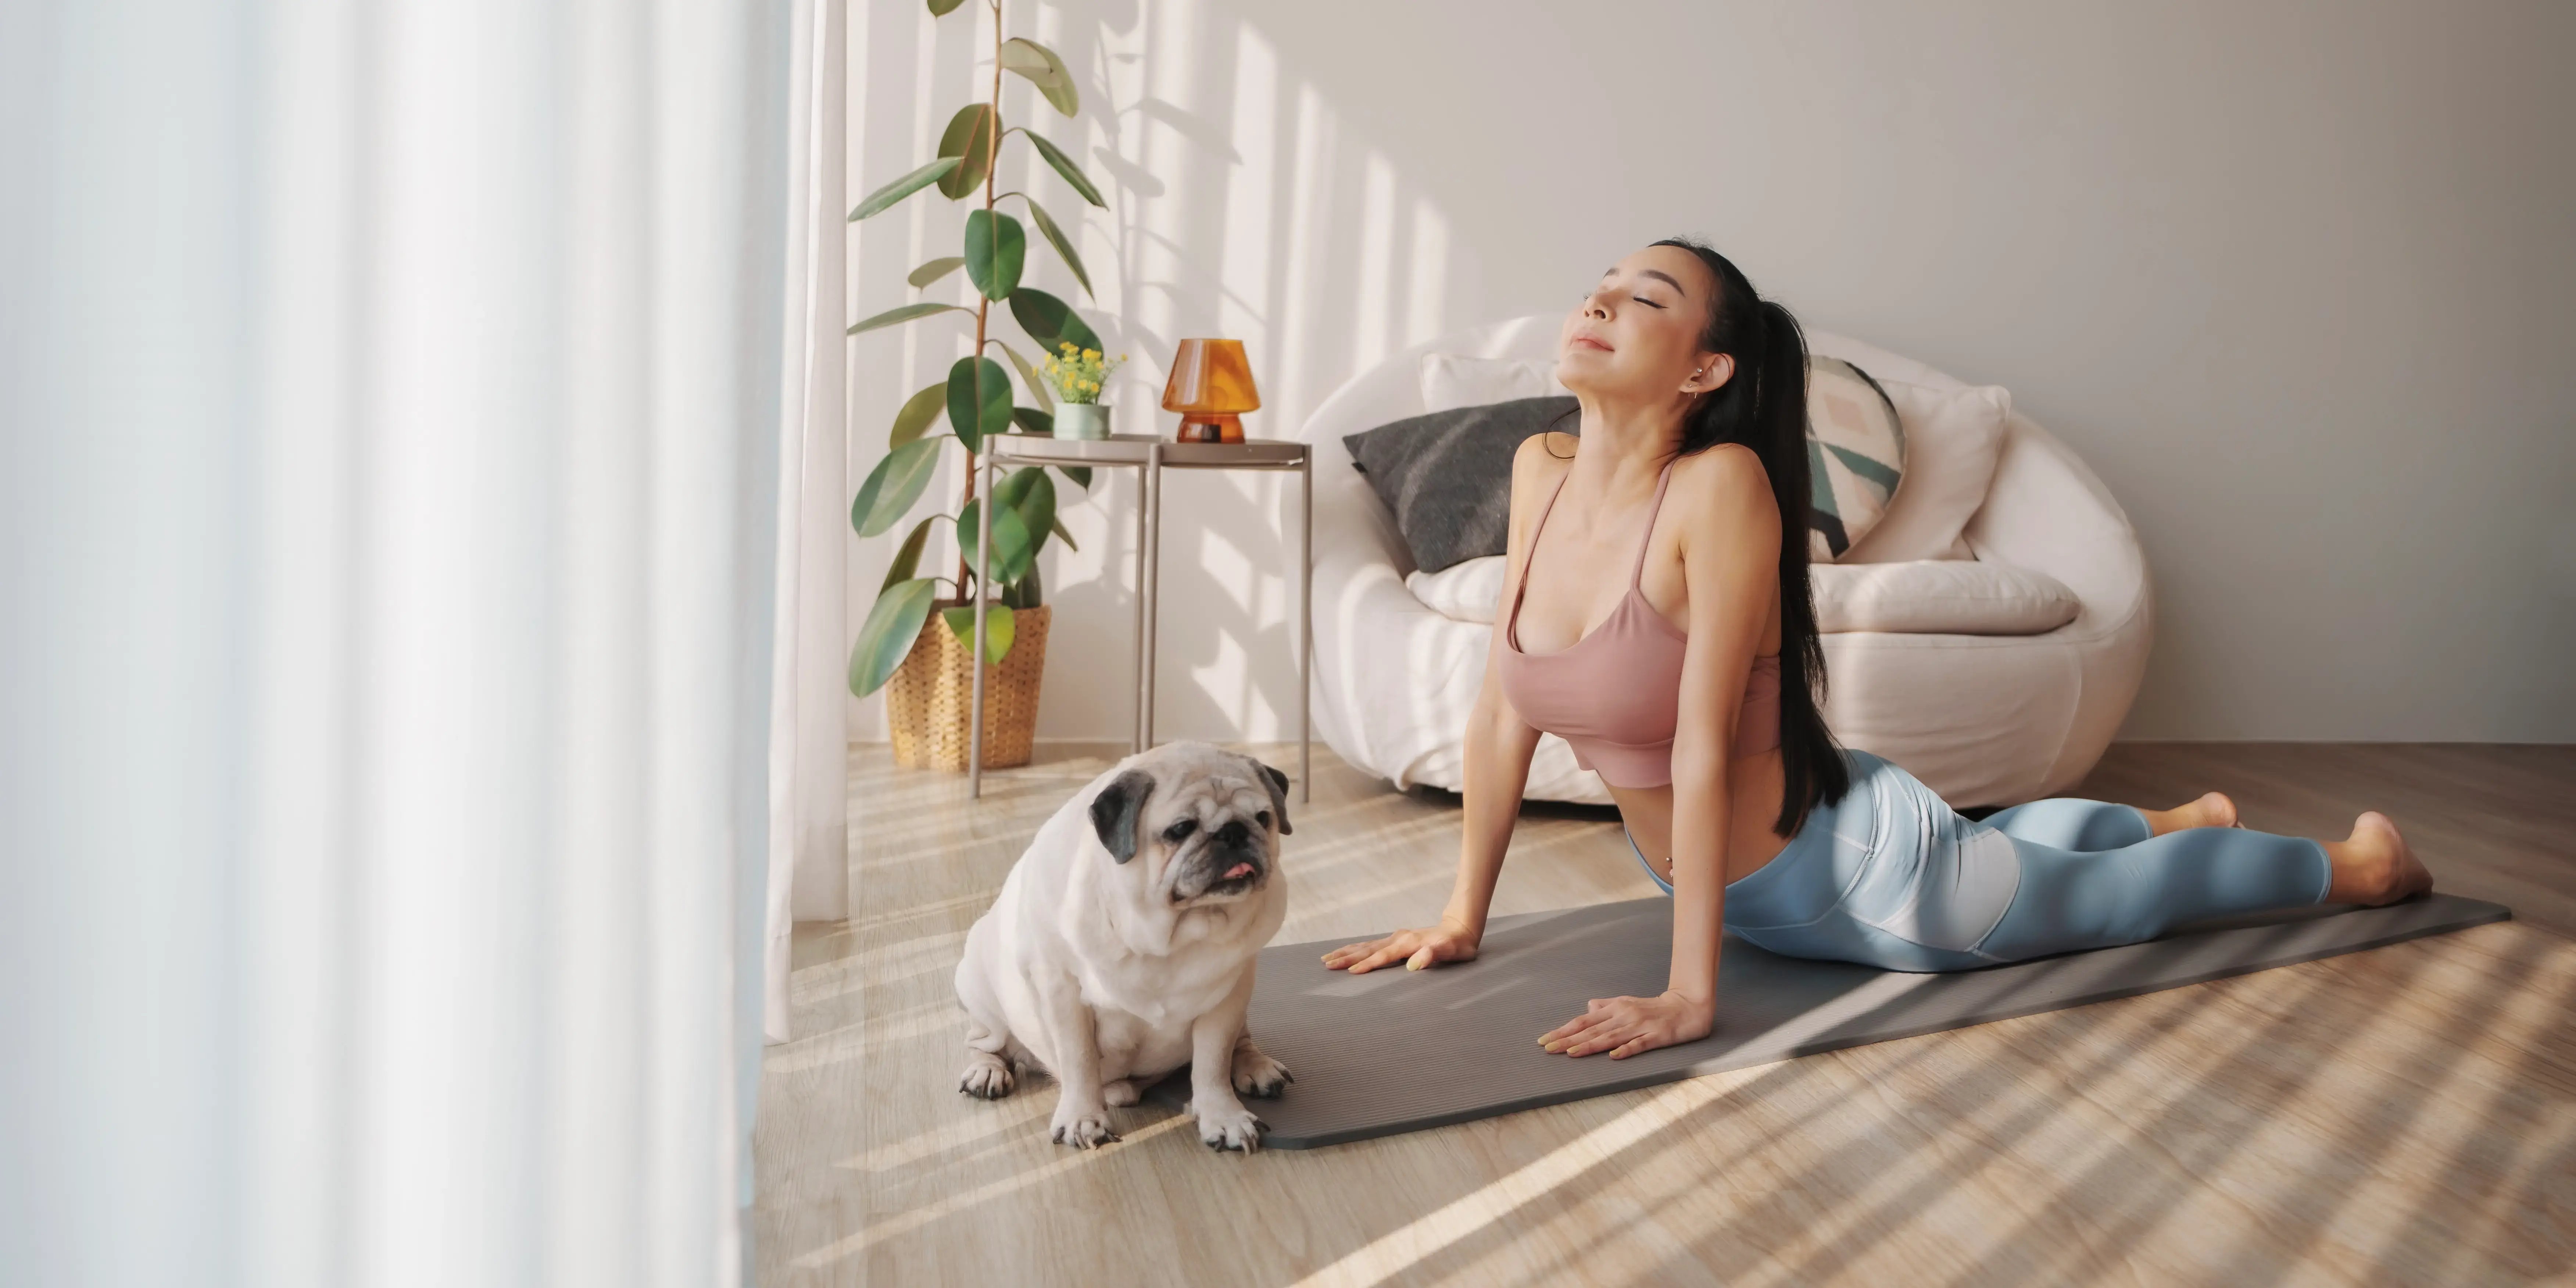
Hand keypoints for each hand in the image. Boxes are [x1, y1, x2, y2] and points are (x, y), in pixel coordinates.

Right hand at [1320, 920, 1480, 973]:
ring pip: (1366, 946)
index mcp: (1408, 943)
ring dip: (1346, 952)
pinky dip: (1356, 949)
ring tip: (1327, 958)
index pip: (1383, 956)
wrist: (1461, 929)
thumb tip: (1413, 965)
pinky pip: (1371, 945)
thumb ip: (1432, 955)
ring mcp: (1396, 938)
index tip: (1349, 972)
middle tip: (1326, 964)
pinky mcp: (1396, 940)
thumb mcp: (1450, 951)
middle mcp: (1398, 938)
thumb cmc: (1457, 945)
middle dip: (1346, 957)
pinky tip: (1348, 952)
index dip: (1367, 964)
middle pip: (1367, 949)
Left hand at [1539, 990, 1713, 1058]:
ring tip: (1570, 1053)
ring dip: (1589, 1045)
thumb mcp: (1627, 1003)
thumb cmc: (1654, 1008)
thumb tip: (1587, 1009)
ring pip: (1610, 1037)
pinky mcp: (1656, 1036)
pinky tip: (1613, 1056)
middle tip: (1547, 1049)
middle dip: (1567, 1040)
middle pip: (1592, 1030)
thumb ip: (1606, 1006)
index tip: (1544, 1040)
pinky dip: (1626, 1050)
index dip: (1563, 1030)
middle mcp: (1624, 1015)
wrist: (1688, 1006)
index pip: (1584, 1021)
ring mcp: (1640, 1026)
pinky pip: (1639, 1044)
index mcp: (1615, 1008)